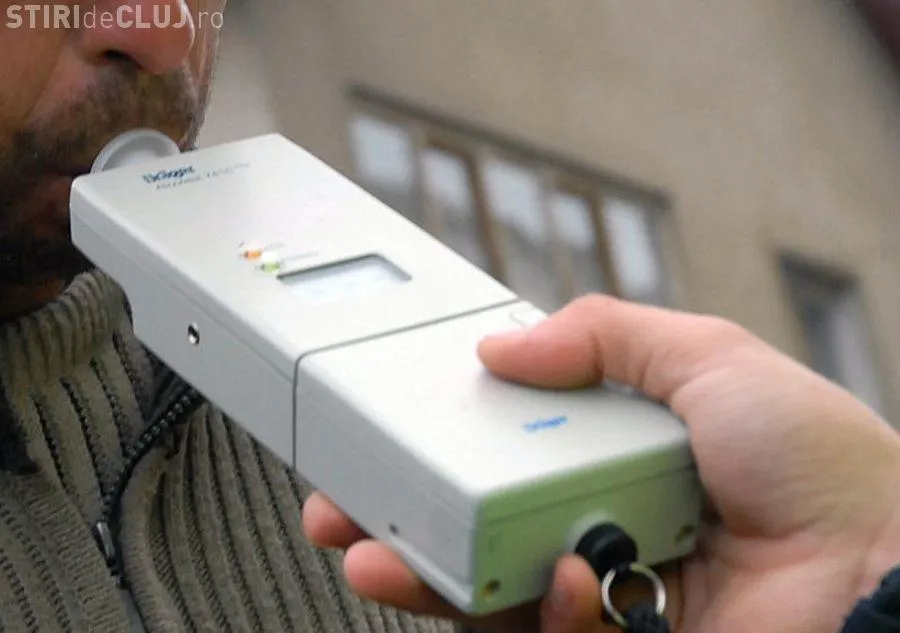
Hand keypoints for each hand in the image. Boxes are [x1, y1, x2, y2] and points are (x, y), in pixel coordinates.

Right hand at [302, 295, 899, 632]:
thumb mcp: (707, 356)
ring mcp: (602, 590)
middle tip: (338, 505)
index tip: (385, 431)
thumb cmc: (817, 463)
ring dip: (421, 573)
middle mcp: (597, 518)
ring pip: (484, 588)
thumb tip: (500, 346)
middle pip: (474, 520)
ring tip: (369, 552)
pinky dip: (545, 609)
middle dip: (396, 515)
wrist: (883, 569)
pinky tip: (573, 582)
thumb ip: (602, 336)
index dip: (439, 442)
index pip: (502, 445)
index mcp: (611, 449)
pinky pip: (542, 631)